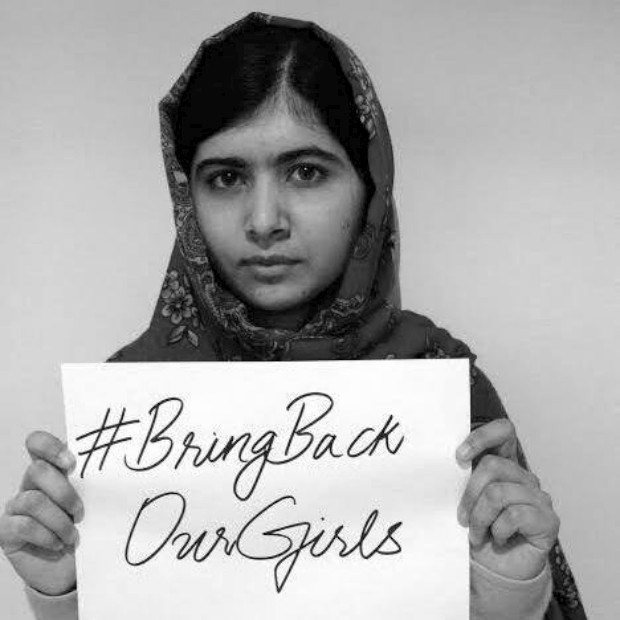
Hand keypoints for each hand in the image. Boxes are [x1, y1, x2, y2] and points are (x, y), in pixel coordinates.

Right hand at [0, 431, 82, 594]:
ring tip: (73, 535)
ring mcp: (17, 507)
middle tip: (80, 512)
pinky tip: (58, 544)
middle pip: (37, 470)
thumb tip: (121, 465)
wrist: (74, 567)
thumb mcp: (96, 501)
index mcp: (53, 469)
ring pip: (33, 500)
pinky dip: (46, 536)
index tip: (72, 464)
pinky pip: (23, 526)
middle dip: (64, 492)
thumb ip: (97, 483)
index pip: (38, 443)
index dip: (50, 447)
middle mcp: (31, 484)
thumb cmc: (88, 529)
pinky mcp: (7, 531)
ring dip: (59, 521)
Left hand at [456, 419, 558, 579]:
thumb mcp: (465, 500)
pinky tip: (497, 539)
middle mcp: (523, 476)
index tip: (458, 457)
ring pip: (498, 492)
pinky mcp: (548, 519)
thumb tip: (441, 463)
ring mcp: (538, 496)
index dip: (482, 437)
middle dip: (469, 494)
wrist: (496, 571)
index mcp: (504, 464)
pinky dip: (498, 530)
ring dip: (479, 518)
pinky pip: (514, 515)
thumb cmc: (478, 531)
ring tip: (476, 534)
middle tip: (461, 517)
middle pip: (492, 465)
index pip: (503, 431)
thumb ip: (461, 479)